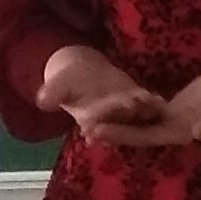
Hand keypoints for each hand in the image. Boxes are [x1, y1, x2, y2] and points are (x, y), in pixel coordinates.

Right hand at [37, 45, 172, 144]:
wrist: (85, 73)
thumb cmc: (68, 81)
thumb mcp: (58, 85)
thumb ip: (51, 94)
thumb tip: (41, 102)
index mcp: (88, 121)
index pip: (92, 123)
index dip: (94, 124)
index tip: (91, 126)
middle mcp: (110, 123)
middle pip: (117, 121)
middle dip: (122, 115)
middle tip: (128, 105)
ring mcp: (127, 116)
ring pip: (135, 115)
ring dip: (142, 110)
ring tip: (147, 102)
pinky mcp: (141, 105)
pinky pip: (147, 106)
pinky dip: (153, 104)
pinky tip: (160, 100)